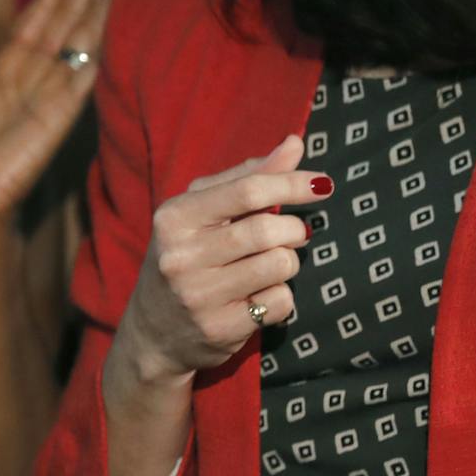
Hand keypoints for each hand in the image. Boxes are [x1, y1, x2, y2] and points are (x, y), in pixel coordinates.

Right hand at [110, 135, 328, 385]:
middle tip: (294, 234)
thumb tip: (294, 144)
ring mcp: (198, 296)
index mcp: (174, 217)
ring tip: (270, 267)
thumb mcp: (201, 214)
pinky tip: (259, 299)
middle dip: (293, 229)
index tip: (323, 184)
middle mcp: (181, 256)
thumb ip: (246, 178)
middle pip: (268, 229)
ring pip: (279, 264)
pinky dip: (281, 298)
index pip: (248, 190)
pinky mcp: (219, 329)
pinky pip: (280, 302)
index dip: (292, 183)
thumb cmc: (186, 258)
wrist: (152, 331)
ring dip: (288, 263)